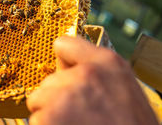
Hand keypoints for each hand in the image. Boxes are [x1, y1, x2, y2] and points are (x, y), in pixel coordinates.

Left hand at [26, 36, 158, 124]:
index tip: (68, 78)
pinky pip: (35, 120)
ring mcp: (64, 96)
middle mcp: (84, 74)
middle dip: (58, 97)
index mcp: (107, 62)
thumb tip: (64, 66)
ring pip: (38, 101)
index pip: (63, 44)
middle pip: (49, 80)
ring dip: (50, 115)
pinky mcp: (47, 118)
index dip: (64, 64)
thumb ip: (96, 70)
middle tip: (82, 116)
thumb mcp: (125, 88)